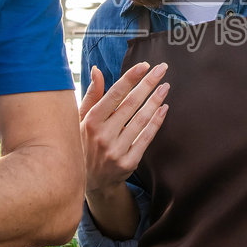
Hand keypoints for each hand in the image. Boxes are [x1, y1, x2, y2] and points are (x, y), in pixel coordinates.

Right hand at [79, 62, 168, 195]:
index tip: (145, 65)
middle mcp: (102, 135)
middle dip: (148, 84)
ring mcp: (116, 150)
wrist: (92, 181)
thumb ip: (92, 95)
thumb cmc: (86, 142)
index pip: (114, 94)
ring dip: (156, 101)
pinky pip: (146, 137)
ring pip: (141, 120)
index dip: (131, 78)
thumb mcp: (82, 119)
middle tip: (162, 69)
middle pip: (131, 104)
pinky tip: (164, 109)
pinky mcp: (128, 162)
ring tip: (165, 87)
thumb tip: (97, 70)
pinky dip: (156, 122)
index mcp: (91, 121)